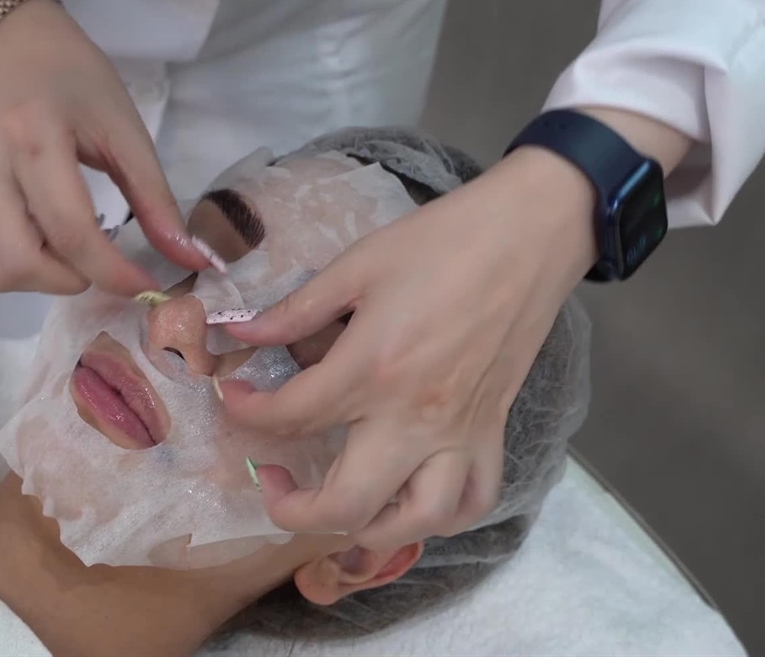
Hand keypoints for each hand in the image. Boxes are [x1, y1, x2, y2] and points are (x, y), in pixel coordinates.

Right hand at [0, 0, 207, 295]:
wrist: (13, 46)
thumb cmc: (78, 81)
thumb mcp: (126, 131)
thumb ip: (155, 199)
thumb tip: (187, 259)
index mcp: (33, 136)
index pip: (69, 230)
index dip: (111, 272)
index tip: (145, 286)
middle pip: (17, 263)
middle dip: (68, 279)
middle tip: (99, 259)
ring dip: (44, 275)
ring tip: (72, 242)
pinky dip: (23, 259)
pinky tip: (44, 227)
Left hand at [222, 109, 691, 547]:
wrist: (530, 235)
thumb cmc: (443, 241)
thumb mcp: (359, 264)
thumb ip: (296, 310)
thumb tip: (241, 333)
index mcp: (373, 368)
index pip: (290, 418)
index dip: (246, 413)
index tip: (234, 396)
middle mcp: (414, 417)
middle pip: (344, 505)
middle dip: (289, 509)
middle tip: (270, 478)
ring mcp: (459, 435)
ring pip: (412, 523)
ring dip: (365, 528)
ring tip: (338, 501)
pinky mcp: (492, 434)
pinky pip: (471, 502)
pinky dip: (437, 516)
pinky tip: (408, 494)